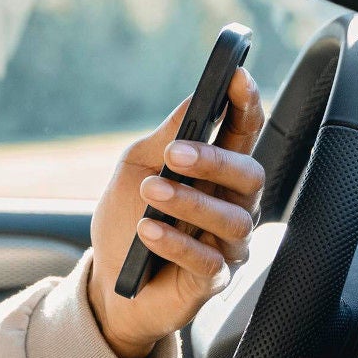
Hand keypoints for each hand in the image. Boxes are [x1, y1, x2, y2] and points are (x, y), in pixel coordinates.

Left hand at [87, 68, 265, 357]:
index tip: (236, 76)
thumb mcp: (137, 168)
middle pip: (251, 175)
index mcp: (217, 171)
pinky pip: (207, 261)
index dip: (246, 103)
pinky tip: (147, 230)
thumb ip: (167, 136)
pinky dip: (175, 242)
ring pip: (232, 220)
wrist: (107, 279)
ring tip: (149, 192)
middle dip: (215, 160)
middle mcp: (232, 204)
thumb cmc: (126, 218)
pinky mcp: (212, 281)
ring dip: (188, 203)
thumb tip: (196, 97)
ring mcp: (227, 244)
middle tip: (176, 154)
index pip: (244, 132)